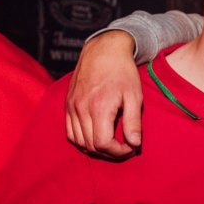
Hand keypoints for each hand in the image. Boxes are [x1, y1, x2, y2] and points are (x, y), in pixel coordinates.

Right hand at [65, 30, 143, 157]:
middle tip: (124, 147)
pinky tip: (97, 135)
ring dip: (95, 148)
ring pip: (78, 141)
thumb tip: (135, 144)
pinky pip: (70, 131)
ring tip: (112, 143)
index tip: (131, 147)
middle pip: (90, 145)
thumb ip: (133, 122)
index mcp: (99, 107)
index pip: (103, 143)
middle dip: (109, 152)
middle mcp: (81, 109)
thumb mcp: (134, 96)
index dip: (118, 152)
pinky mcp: (68, 103)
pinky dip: (82, 139)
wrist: (104, 50)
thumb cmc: (123, 72)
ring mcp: (71, 106)